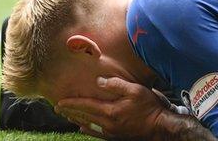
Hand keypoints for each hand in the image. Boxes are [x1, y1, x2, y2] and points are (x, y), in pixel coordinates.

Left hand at [55, 76, 170, 139]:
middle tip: (58, 108)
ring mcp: (111, 132)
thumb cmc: (149, 107)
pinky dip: (87, 129)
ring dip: (77, 119)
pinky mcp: (116, 136)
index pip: (86, 106)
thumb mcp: (135, 90)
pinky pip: (96, 133)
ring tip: (68, 116)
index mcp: (111, 111)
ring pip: (89, 125)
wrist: (159, 126)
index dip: (72, 104)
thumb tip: (99, 81)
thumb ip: (117, 85)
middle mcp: (108, 123)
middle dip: (70, 112)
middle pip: (84, 117)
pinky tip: (83, 128)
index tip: (59, 102)